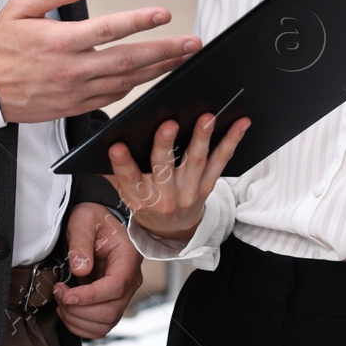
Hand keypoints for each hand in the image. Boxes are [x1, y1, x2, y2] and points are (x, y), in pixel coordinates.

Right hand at [0, 0, 200, 123]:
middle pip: (128, 60)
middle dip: (164, 52)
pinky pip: (112, 97)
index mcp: (60, 42)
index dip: (140, 21)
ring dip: (157, 70)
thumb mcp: (19, 7)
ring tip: (181, 59)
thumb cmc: (0, 46)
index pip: (108, 29)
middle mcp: (71, 69)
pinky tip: (149, 76)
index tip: (164, 14)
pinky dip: (134, 86)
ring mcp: (75, 92)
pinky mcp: (75, 107)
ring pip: (126, 82)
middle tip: (191, 45)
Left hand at [53, 203, 143, 338]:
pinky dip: (80, 325)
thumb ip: (81, 242)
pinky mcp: (111, 302)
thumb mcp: (83, 219)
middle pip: (111, 310)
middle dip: (79, 309)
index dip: (90, 296)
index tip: (67, 294)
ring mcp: (122, 293)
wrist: (96, 222)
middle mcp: (130, 279)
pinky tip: (67, 309)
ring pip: (105, 323)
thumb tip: (81, 269)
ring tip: (61, 301)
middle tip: (59, 292)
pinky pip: (100, 326)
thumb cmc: (94, 218)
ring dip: (77, 319)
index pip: (115, 286)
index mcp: (128, 257)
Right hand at [102, 112, 250, 244]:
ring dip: (202, 138)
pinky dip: (231, 141)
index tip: (115, 146)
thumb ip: (115, 169)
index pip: (127, 179)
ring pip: (196, 162)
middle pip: (163, 169)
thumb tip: (105, 136)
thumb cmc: (145, 200)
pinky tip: (240, 124)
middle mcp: (164, 196)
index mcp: (138, 196)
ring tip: (207, 117)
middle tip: (168, 124)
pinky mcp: (207, 186)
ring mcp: (188, 192)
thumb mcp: (124, 192)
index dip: (121, 163)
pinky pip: (220, 162)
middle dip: (165, 146)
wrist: (171, 229)